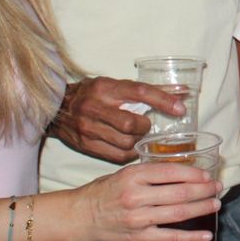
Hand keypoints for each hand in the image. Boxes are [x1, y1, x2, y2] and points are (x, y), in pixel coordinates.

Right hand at [49, 76, 186, 162]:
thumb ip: (147, 90)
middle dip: (144, 127)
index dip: (162, 100)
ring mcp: (88, 128)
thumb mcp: (115, 85)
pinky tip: (129, 147)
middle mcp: (95, 106)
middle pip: (130, 123)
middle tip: (145, 126)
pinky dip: (129, 153)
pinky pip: (116, 155)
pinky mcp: (86, 145)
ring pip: (125, 142)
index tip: (181, 108)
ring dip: (138, 141)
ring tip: (137, 136)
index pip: (139, 91)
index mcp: (105, 87)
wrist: (57, 109)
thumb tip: (182, 90)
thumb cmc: (92, 94)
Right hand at [76, 159, 219, 240]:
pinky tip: (206, 235)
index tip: (207, 174)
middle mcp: (137, 196)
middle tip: (217, 187)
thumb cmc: (103, 192)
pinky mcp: (139, 236)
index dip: (194, 173)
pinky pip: (170, 237)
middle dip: (204, 190)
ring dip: (202, 208)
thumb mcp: (124, 174)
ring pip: (178, 213)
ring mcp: (139, 218)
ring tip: (216, 204)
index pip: (172, 172)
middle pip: (180, 192)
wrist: (79, 216)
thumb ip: (149, 174)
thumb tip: (181, 173)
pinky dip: (191, 237)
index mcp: (134, 176)